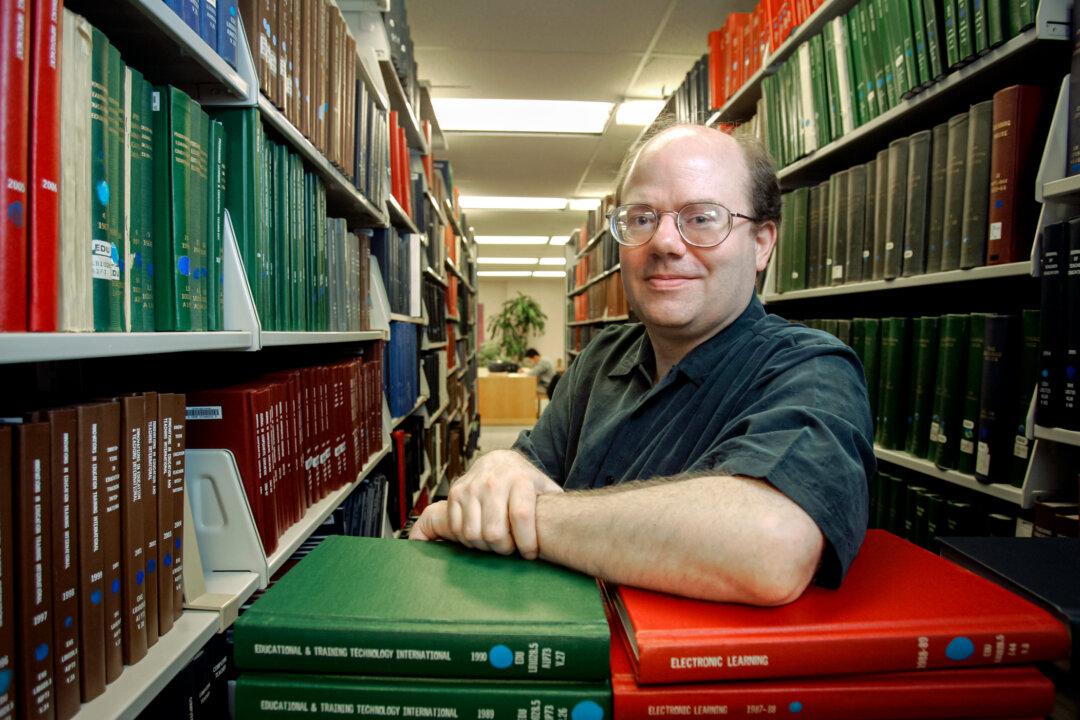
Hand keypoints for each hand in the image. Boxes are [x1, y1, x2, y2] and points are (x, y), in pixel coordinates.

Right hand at [409, 450, 561, 558]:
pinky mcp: (454, 493)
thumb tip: (575, 528)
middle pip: (494, 532)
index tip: (530, 554)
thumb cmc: (526, 483)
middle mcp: (493, 481)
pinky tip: (481, 536)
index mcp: (520, 479)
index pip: (521, 516)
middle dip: (504, 549)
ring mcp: (471, 487)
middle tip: (511, 548)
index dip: (526, 542)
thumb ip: (556, 506)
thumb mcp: (544, 487)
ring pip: (473, 535)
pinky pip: (457, 530)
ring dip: (485, 547)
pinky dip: (468, 540)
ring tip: (497, 542)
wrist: (499, 462)